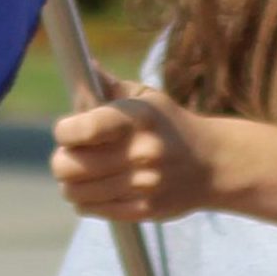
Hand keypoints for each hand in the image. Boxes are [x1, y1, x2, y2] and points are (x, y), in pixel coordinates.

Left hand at [55, 91, 227, 222]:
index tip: (68, 130)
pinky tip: (96, 189)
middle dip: (61, 160)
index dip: (64, 131)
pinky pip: (91, 209)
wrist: (215, 164)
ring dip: (70, 182)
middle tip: (71, 155)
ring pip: (74, 191)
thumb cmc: (169, 125)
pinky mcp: (144, 209)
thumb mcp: (147, 99)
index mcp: (138, 118)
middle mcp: (141, 152)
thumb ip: (109, 87)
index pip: (80, 130)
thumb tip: (83, 66)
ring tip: (81, 174)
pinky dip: (85, 200)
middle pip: (67, 166)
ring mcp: (143, 184)